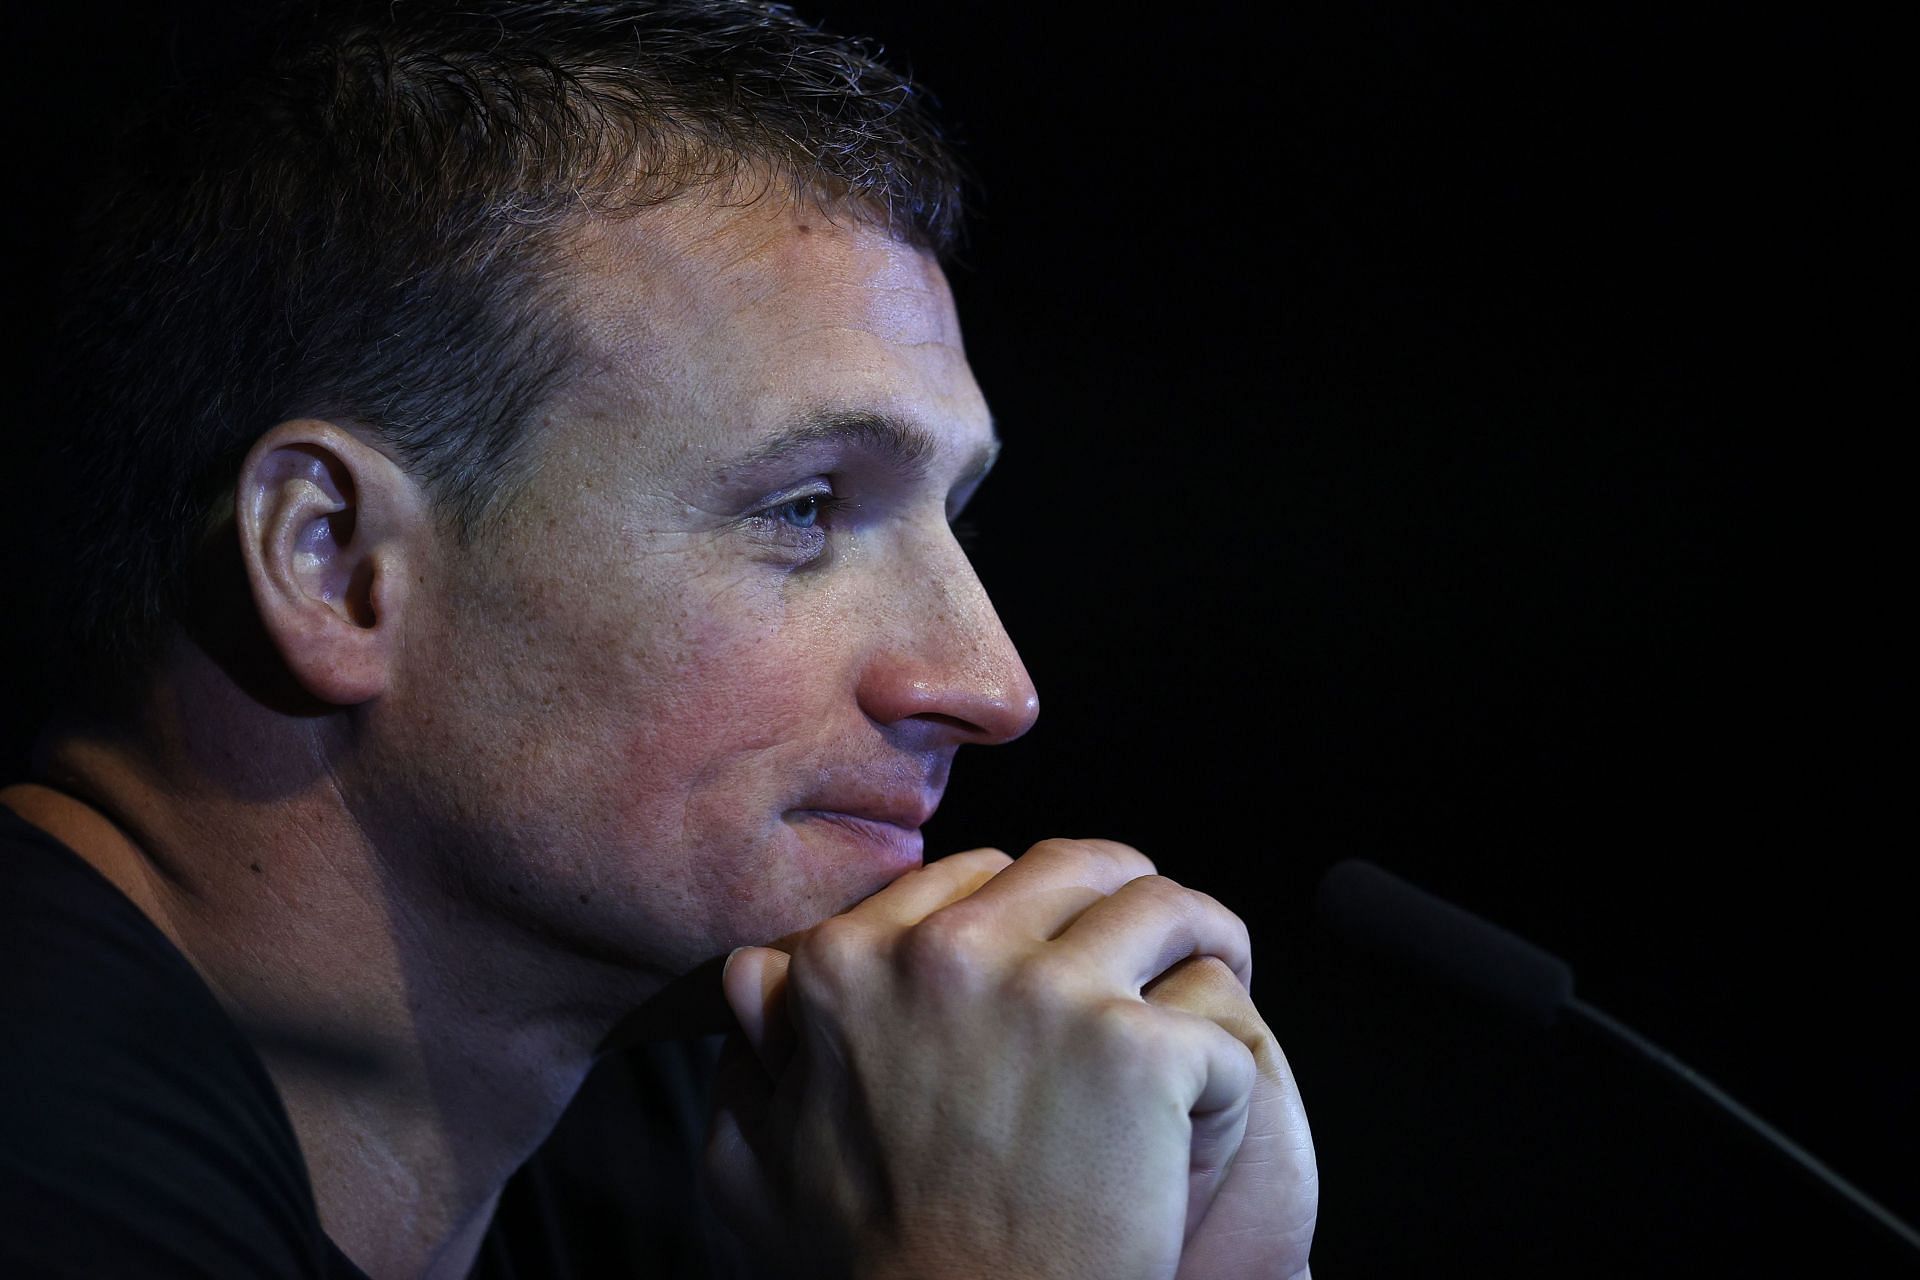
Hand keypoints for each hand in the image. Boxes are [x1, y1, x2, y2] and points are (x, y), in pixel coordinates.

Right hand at [704, 839, 1316, 1279]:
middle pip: (1078, 867)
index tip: (1057, 952)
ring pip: (1167, 909)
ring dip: (1200, 946)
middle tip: (1160, 952)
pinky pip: (1216, 1015)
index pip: (975, 873)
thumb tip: (755, 973)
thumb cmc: (867, 1270)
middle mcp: (946, 956)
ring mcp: (1048, 995)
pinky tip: (1209, 1114)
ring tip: (1218, 986)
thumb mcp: (758, 1159)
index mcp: (852, 963)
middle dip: (1123, 903)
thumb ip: (756, 1051)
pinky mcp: (1138, 1052)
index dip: (1028, 911)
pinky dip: (1224, 1071)